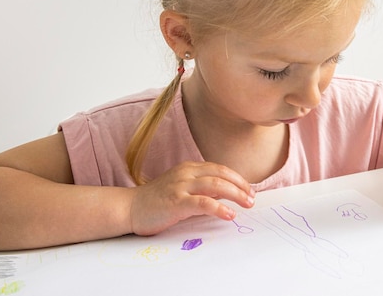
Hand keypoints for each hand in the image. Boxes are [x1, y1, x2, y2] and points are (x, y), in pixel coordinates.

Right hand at [128, 161, 254, 235]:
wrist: (130, 208)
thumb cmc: (156, 201)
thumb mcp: (182, 189)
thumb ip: (201, 189)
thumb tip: (225, 196)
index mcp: (188, 168)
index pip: (219, 169)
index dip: (237, 178)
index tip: (249, 189)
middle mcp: (186, 173)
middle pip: (221, 174)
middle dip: (240, 185)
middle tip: (252, 197)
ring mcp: (181, 186)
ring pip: (216, 185)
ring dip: (235, 194)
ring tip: (247, 204)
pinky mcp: (176, 202)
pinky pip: (203, 202)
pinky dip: (219, 208)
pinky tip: (229, 214)